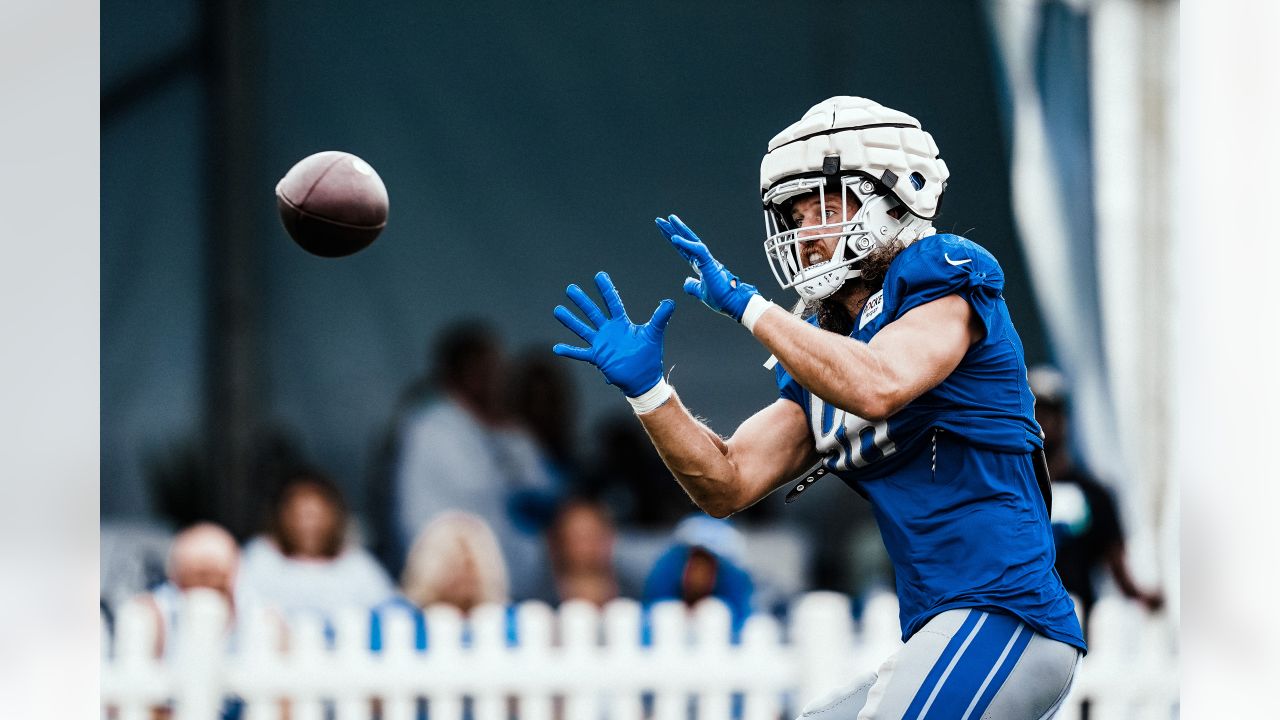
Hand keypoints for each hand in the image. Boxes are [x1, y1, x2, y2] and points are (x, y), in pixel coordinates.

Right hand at [552, 271, 674, 396]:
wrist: (643, 379)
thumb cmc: (649, 356)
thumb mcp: (653, 334)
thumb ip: (660, 317)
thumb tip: (671, 301)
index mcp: (621, 324)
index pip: (612, 302)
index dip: (606, 289)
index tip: (599, 276)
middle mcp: (609, 331)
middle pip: (593, 312)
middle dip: (582, 301)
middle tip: (570, 288)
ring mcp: (601, 344)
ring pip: (583, 329)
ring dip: (570, 320)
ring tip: (558, 310)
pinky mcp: (598, 358)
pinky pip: (581, 353)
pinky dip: (569, 351)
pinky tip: (556, 348)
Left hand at [655, 214, 759, 321]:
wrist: (734, 303)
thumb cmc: (721, 298)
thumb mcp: (701, 292)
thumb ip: (692, 286)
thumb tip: (686, 281)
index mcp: (700, 265)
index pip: (684, 250)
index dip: (675, 240)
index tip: (666, 231)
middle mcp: (703, 260)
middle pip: (686, 241)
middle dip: (673, 230)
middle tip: (660, 219)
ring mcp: (707, 260)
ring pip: (692, 240)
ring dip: (679, 229)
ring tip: (668, 219)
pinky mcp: (710, 264)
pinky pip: (697, 250)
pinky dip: (686, 243)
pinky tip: (674, 237)